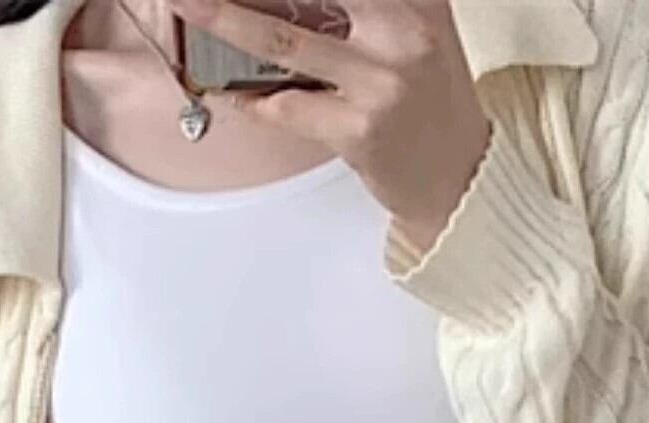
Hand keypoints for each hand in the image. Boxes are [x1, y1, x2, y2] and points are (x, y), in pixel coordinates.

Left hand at [185, 0, 490, 250]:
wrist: (462, 178)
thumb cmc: (429, 98)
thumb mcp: (416, 26)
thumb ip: (370, 2)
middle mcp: (402, 28)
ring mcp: (380, 81)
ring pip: (283, 38)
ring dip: (224, 19)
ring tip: (187, 3)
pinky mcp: (359, 129)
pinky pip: (287, 106)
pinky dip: (250, 97)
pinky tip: (227, 88)